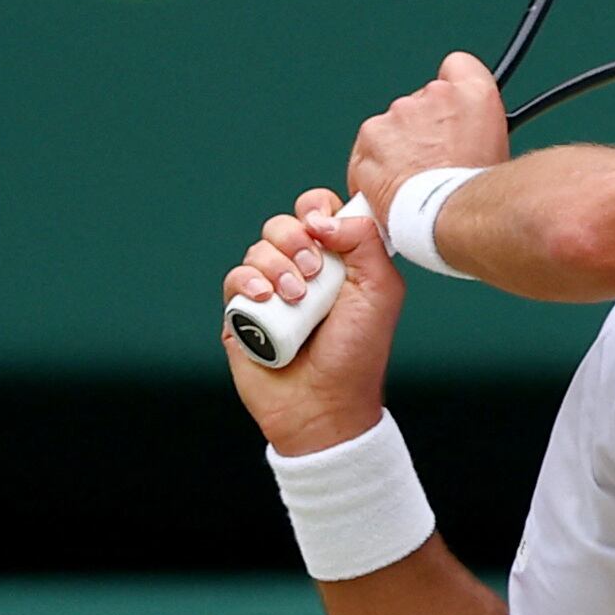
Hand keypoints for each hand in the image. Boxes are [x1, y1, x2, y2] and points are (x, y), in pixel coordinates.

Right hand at [221, 188, 404, 456]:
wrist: (324, 404)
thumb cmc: (357, 353)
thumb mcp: (380, 291)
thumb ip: (365, 241)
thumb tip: (324, 218)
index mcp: (338, 259)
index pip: (320, 211)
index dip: (317, 209)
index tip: (324, 231)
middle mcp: (303, 269)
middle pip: (285, 223)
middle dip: (295, 239)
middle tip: (313, 271)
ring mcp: (272, 289)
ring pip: (259, 248)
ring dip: (276, 267)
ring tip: (294, 299)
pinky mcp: (243, 311)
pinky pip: (234, 277)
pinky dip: (248, 282)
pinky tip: (265, 300)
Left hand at [349, 52, 508, 224]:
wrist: (451, 214)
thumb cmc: (478, 195)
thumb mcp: (498, 155)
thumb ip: (477, 132)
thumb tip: (469, 141)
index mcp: (476, 94)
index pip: (459, 67)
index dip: (450, 93)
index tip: (448, 115)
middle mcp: (437, 94)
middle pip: (420, 104)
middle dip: (420, 132)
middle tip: (431, 165)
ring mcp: (401, 112)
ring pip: (391, 127)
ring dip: (396, 150)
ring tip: (411, 184)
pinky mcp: (372, 134)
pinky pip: (366, 151)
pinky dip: (373, 170)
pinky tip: (389, 192)